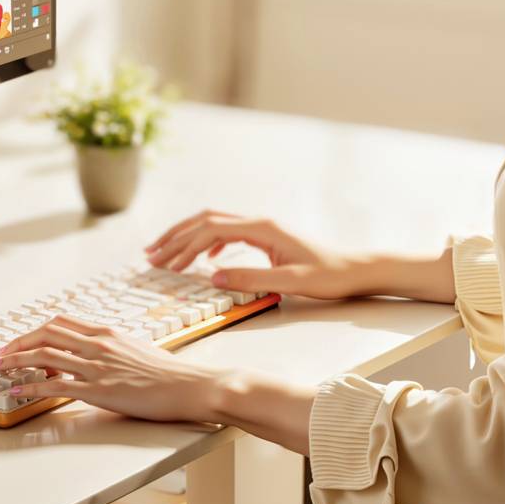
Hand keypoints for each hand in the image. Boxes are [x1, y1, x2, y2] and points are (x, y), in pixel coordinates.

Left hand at [0, 315, 218, 422]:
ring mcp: (97, 366)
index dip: (34, 331)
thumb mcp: (137, 349)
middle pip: (46, 334)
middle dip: (17, 343)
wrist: (190, 385)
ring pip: (44, 356)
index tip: (19, 340)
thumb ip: (113, 349)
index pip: (60, 323)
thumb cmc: (169, 372)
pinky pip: (55, 385)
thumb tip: (97, 355)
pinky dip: (31, 386)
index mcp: (107, 332)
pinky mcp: (99, 390)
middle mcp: (98, 344)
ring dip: (15, 361)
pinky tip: (18, 391)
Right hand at [145, 209, 367, 298]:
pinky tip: (202, 258)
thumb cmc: (327, 275)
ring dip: (187, 236)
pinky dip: (206, 241)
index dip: (183, 245)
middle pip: (205, 220)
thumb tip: (212, 276)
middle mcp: (259, 222)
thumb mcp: (290, 283)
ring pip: (214, 223)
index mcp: (262, 228)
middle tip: (150, 255)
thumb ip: (251, 279)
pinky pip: (227, 232)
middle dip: (175, 237)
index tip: (163, 263)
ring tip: (165, 253)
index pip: (210, 230)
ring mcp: (262, 227)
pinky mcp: (266, 236)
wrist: (354, 269)